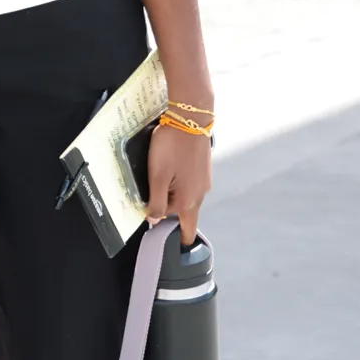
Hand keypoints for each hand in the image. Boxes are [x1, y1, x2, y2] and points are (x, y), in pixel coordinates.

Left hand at [146, 122, 211, 244]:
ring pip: (188, 200)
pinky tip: (170, 178)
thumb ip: (157, 201)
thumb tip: (154, 220)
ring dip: (175, 201)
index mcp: (188, 201)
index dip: (167, 231)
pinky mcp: (203, 170)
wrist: (191, 118)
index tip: (162, 240)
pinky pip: (191, 186)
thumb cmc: (172, 146)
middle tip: (158, 220)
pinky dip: (180, 188)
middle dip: (174, 221)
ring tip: (159, 196)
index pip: (180, 226)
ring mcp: (204, 182)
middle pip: (186, 215)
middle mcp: (200, 194)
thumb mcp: (157, 175)